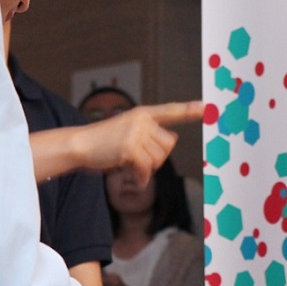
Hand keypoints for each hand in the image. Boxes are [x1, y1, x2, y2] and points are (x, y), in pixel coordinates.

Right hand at [80, 101, 202, 183]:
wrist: (80, 144)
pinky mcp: (129, 147)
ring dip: (147, 169)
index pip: (171, 111)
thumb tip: (171, 141)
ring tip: (131, 164)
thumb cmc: (106, 142)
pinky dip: (140, 178)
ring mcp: (135, 133)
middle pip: (168, 146)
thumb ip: (151, 135)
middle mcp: (142, 120)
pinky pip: (146, 169)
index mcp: (144, 114)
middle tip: (138, 159)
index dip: (189, 110)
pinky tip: (133, 178)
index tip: (206, 107)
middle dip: (157, 158)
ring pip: (159, 159)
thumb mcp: (130, 132)